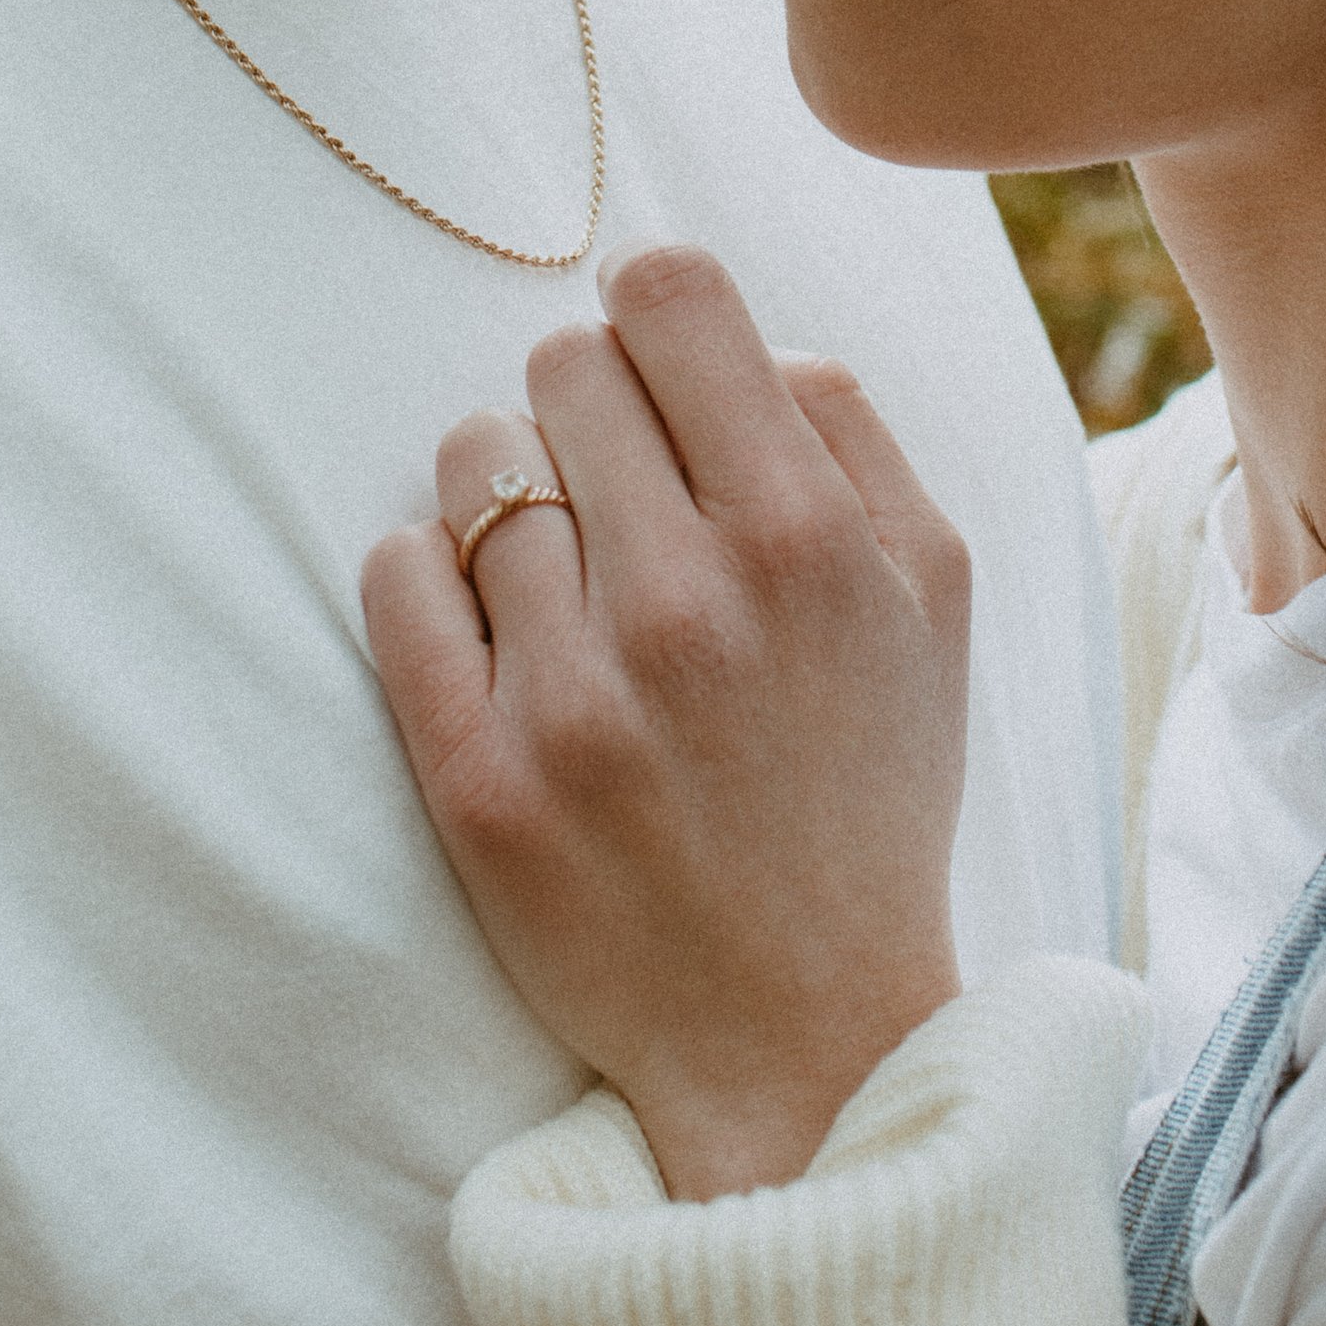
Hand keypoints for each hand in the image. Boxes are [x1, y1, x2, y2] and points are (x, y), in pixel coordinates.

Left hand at [362, 244, 970, 1197]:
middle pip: (563, 360)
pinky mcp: (476, 781)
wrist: (804, 1034)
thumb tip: (737, 334)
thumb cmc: (867, 785)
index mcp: (806, 535)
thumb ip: (849, 429)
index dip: (657, 312)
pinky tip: (494, 624)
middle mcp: (687, 602)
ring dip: (510, 495)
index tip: (661, 373)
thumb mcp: (930, 592)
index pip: (670, 291)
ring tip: (566, 575)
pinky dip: (428, 573)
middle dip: (591, 407)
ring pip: (472, 460)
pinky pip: (395, 573)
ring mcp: (572, 695)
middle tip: (625, 496)